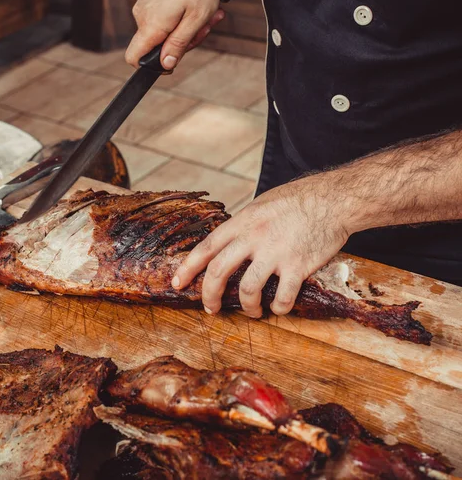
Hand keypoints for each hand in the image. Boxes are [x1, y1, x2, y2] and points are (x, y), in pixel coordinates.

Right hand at [126, 0, 224, 70]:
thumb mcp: (196, 18)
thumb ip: (179, 44)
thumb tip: (166, 66)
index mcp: (151, 26)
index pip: (134, 59)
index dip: (151, 67)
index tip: (171, 62)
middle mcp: (142, 17)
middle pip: (156, 47)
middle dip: (183, 43)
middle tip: (204, 29)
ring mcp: (145, 6)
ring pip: (163, 32)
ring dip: (186, 29)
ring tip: (206, 14)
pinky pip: (163, 17)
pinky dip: (181, 16)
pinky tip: (196, 6)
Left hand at [172, 175, 350, 316]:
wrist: (335, 199)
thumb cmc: (298, 199)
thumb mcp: (261, 205)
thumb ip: (243, 226)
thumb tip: (228, 244)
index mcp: (243, 222)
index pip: (206, 247)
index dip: (188, 267)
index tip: (178, 282)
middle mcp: (254, 238)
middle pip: (219, 272)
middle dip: (209, 295)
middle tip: (210, 309)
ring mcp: (276, 253)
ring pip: (248, 290)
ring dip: (247, 307)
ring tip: (253, 311)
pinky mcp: (298, 267)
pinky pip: (282, 298)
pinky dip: (278, 309)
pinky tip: (278, 307)